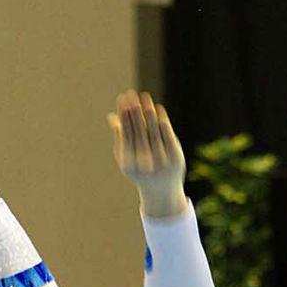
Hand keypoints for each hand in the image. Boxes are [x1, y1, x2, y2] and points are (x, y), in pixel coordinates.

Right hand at [109, 90, 185, 214]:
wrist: (162, 191)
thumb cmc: (140, 171)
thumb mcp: (127, 158)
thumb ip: (121, 137)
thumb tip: (112, 116)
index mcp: (129, 162)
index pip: (125, 133)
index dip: (124, 115)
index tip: (122, 99)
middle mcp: (144, 162)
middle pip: (138, 130)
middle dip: (134, 111)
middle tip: (131, 94)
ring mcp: (161, 160)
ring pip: (153, 131)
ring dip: (148, 113)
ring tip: (144, 98)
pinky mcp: (174, 157)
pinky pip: (168, 135)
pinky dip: (163, 122)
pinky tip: (158, 109)